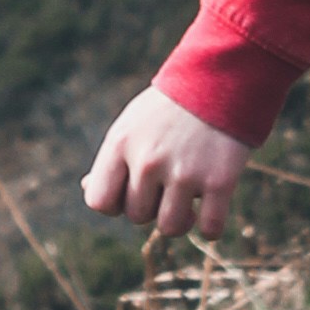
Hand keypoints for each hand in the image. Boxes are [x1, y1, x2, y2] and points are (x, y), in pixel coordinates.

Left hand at [82, 86, 252, 243]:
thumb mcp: (132, 124)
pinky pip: (210, 229)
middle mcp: (148, 161)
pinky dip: (210, 228)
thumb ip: (111, 159)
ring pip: (170, 227)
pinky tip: (210, 210)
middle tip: (168, 185)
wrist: (221, 79)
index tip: (132, 192)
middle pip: (137, 215)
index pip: (99, 201)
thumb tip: (88, 189)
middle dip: (152, 206)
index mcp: (121, 144)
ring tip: (188, 201)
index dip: (115, 204)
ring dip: (180, 220)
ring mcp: (185, 173)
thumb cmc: (170, 108)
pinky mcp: (220, 181)